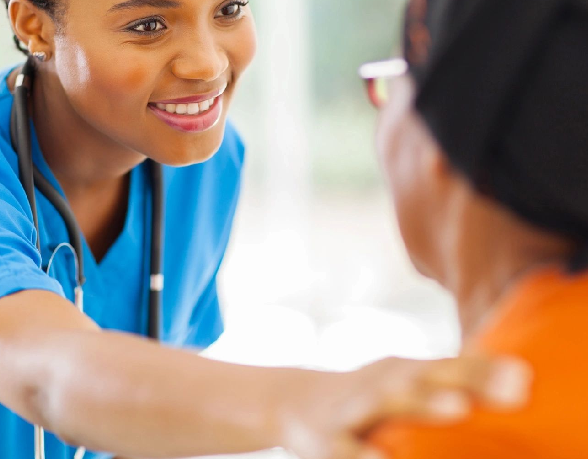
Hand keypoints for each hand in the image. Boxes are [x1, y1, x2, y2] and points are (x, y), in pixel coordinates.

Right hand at [277, 354, 530, 458]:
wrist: (294, 402)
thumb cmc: (366, 396)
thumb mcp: (402, 383)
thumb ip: (449, 381)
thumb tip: (517, 381)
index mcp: (403, 371)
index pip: (450, 366)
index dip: (485, 370)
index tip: (522, 377)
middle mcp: (383, 383)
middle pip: (427, 377)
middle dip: (465, 380)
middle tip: (510, 388)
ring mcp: (354, 408)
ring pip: (390, 402)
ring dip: (422, 402)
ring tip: (456, 407)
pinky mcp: (328, 439)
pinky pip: (348, 449)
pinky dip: (364, 454)